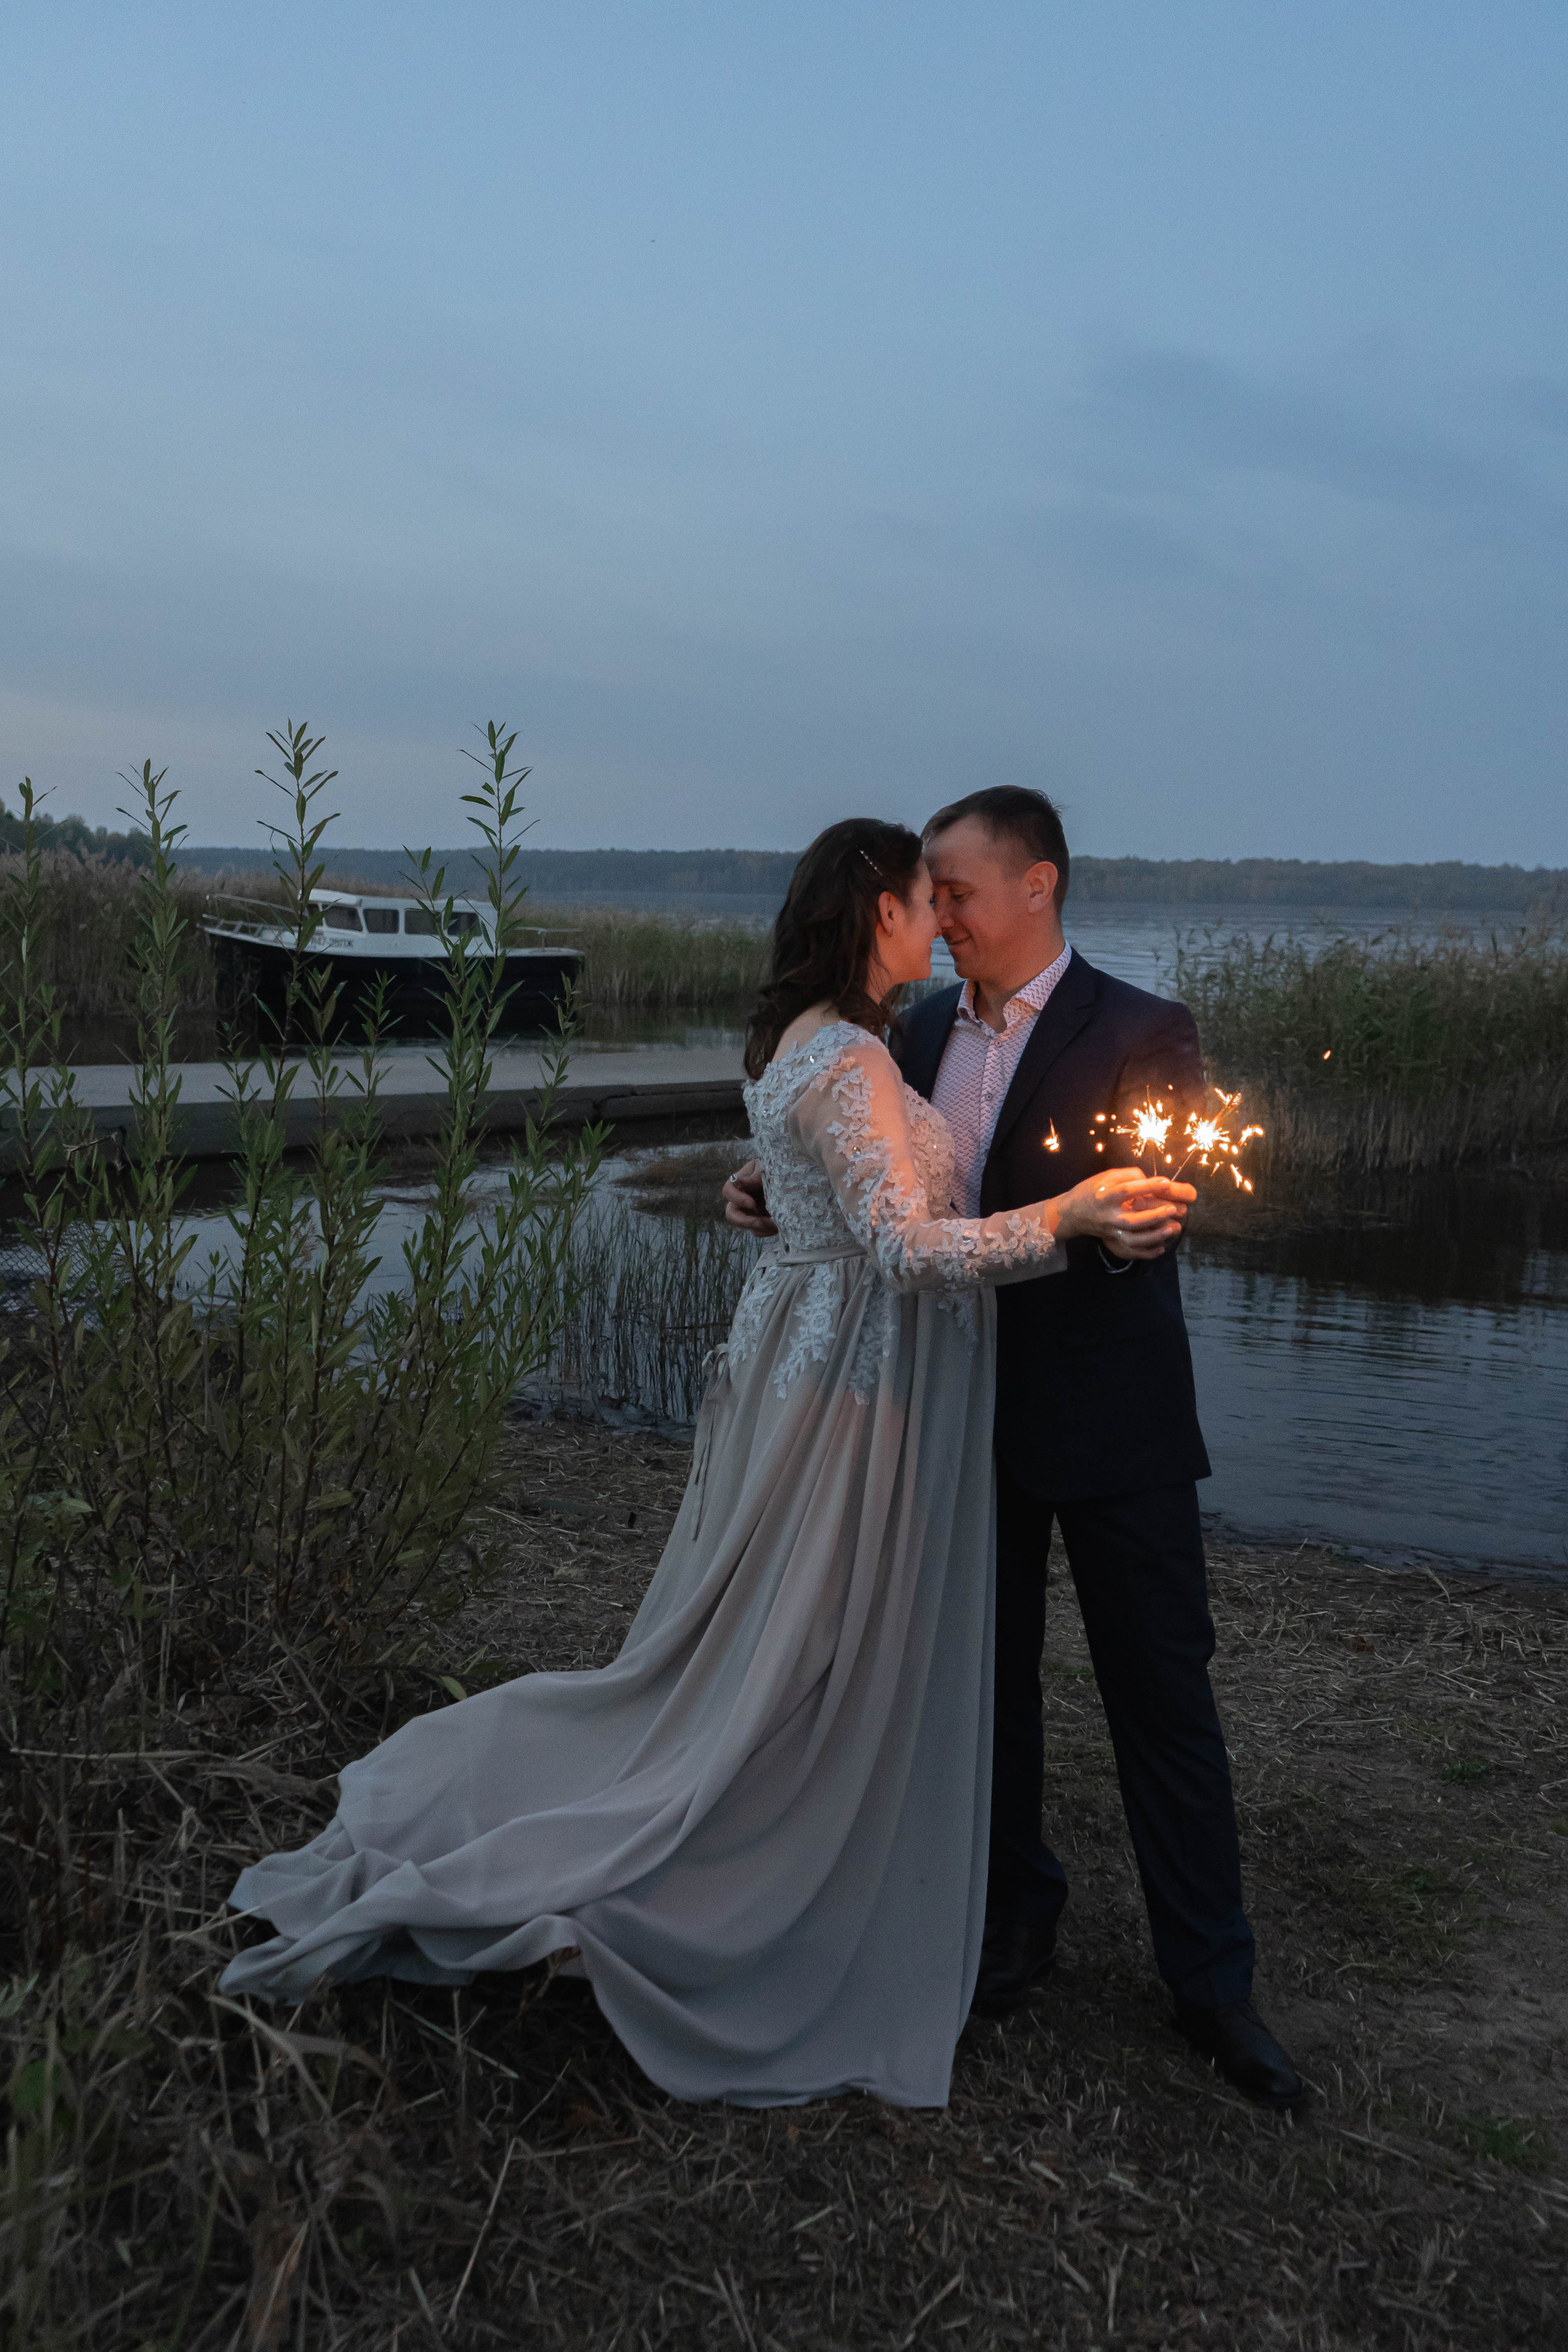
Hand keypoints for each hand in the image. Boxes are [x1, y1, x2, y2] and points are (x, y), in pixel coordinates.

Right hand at [722, 1156, 777, 1236]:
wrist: (798, 1182)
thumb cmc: (782, 1170)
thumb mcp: (770, 1170)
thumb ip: (756, 1177)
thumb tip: (738, 1180)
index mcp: (742, 1182)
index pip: (728, 1189)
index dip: (736, 1198)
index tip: (752, 1203)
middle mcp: (743, 1198)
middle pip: (731, 1212)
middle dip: (743, 1220)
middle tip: (758, 1222)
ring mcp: (751, 1211)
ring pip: (746, 1225)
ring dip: (760, 1226)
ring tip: (775, 1223)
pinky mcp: (761, 1222)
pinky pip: (759, 1232)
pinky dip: (768, 1230)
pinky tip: (779, 1225)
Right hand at [1052, 1167, 1194, 1258]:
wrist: (1071, 1213)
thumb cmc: (1091, 1191)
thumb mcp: (1104, 1177)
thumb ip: (1127, 1175)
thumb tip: (1148, 1181)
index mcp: (1105, 1196)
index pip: (1127, 1191)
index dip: (1147, 1187)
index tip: (1166, 1183)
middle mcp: (1108, 1216)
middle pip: (1132, 1220)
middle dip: (1153, 1216)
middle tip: (1172, 1209)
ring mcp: (1110, 1230)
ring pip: (1132, 1239)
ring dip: (1152, 1236)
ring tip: (1170, 1229)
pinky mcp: (1112, 1240)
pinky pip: (1130, 1250)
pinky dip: (1146, 1252)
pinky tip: (1161, 1248)